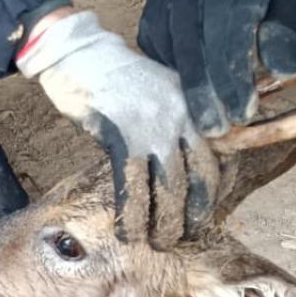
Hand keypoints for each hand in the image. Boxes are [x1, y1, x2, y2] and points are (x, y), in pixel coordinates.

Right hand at [17, 9, 218, 244]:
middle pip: (198, 177)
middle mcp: (180, 115)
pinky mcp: (119, 135)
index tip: (204, 212)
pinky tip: (126, 232)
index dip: (213, 191)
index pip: (217, 155)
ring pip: (167, 187)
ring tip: (157, 243)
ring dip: (163, 223)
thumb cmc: (115, 74)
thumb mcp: (162, 88)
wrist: (78, 53)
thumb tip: (185, 157)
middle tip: (183, 236)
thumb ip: (179, 117)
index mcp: (193, 103)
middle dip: (192, 214)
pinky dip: (130, 215)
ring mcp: (151, 125)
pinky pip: (130, 185)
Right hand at [138, 0, 295, 134]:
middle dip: (204, 93)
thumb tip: (282, 68)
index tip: (243, 111)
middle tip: (218, 128)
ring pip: (170, 51)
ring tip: (203, 121)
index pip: (227, 34)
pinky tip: (184, 94)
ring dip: (184, 89)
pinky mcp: (151, 8)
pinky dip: (170, 72)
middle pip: (192, 48)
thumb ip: (287, 25)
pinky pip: (156, 47)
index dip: (233, 77)